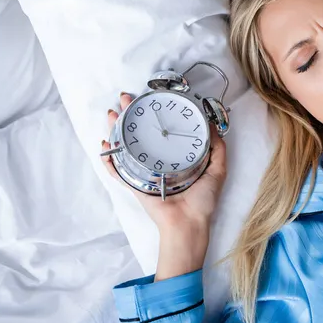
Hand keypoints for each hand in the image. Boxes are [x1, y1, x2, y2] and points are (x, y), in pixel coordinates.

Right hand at [101, 92, 227, 231]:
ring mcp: (144, 172)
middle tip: (126, 99)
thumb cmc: (202, 201)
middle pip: (140, 133)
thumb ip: (217, 149)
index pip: (162, 130)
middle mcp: (158, 162)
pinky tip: (104, 145)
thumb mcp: (217, 170)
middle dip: (131, 115)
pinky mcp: (135, 184)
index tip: (151, 98)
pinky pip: (118, 171)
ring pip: (126, 147)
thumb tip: (212, 125)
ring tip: (111, 114)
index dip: (155, 114)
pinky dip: (109, 160)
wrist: (188, 224)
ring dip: (115, 129)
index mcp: (175, 157)